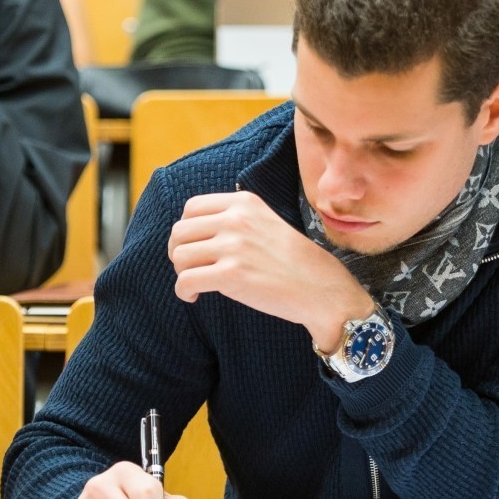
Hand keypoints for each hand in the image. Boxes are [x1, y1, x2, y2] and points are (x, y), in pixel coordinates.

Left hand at [167, 192, 375, 352]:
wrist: (319, 288)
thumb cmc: (291, 261)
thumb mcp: (264, 222)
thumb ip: (233, 219)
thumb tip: (191, 232)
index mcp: (243, 202)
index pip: (191, 208)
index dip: (186, 230)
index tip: (194, 247)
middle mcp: (236, 218)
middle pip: (180, 231)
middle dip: (179, 253)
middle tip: (192, 269)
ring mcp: (233, 245)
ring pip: (179, 256)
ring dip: (181, 272)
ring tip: (196, 283)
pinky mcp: (231, 274)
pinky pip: (185, 280)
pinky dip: (183, 291)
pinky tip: (194, 297)